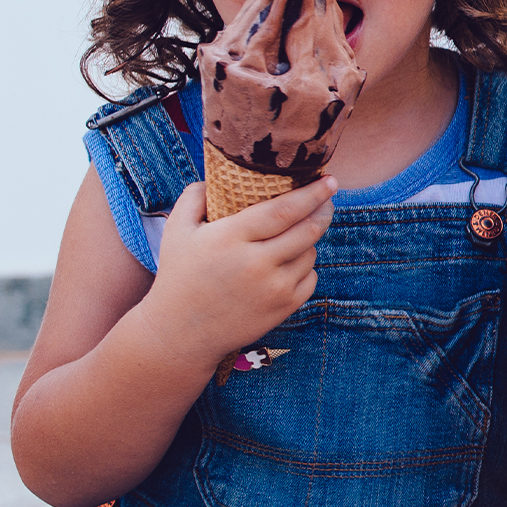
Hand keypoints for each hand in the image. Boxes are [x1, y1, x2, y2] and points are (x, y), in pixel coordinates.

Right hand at [133, 168, 335, 366]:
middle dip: (324, 210)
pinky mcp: (283, 308)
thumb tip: (219, 175)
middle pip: (307, 229)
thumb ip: (195, 195)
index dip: (312, 193)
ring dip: (309, 239)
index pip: (284, 209)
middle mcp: (256, 264)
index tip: (329, 180)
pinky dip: (305, 266)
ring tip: (295, 233)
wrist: (181, 332)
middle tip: (327, 198)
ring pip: (310, 253)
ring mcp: (273, 289)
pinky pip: (310, 278)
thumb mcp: (176, 229)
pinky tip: (288, 262)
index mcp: (231, 238)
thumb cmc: (179, 275)